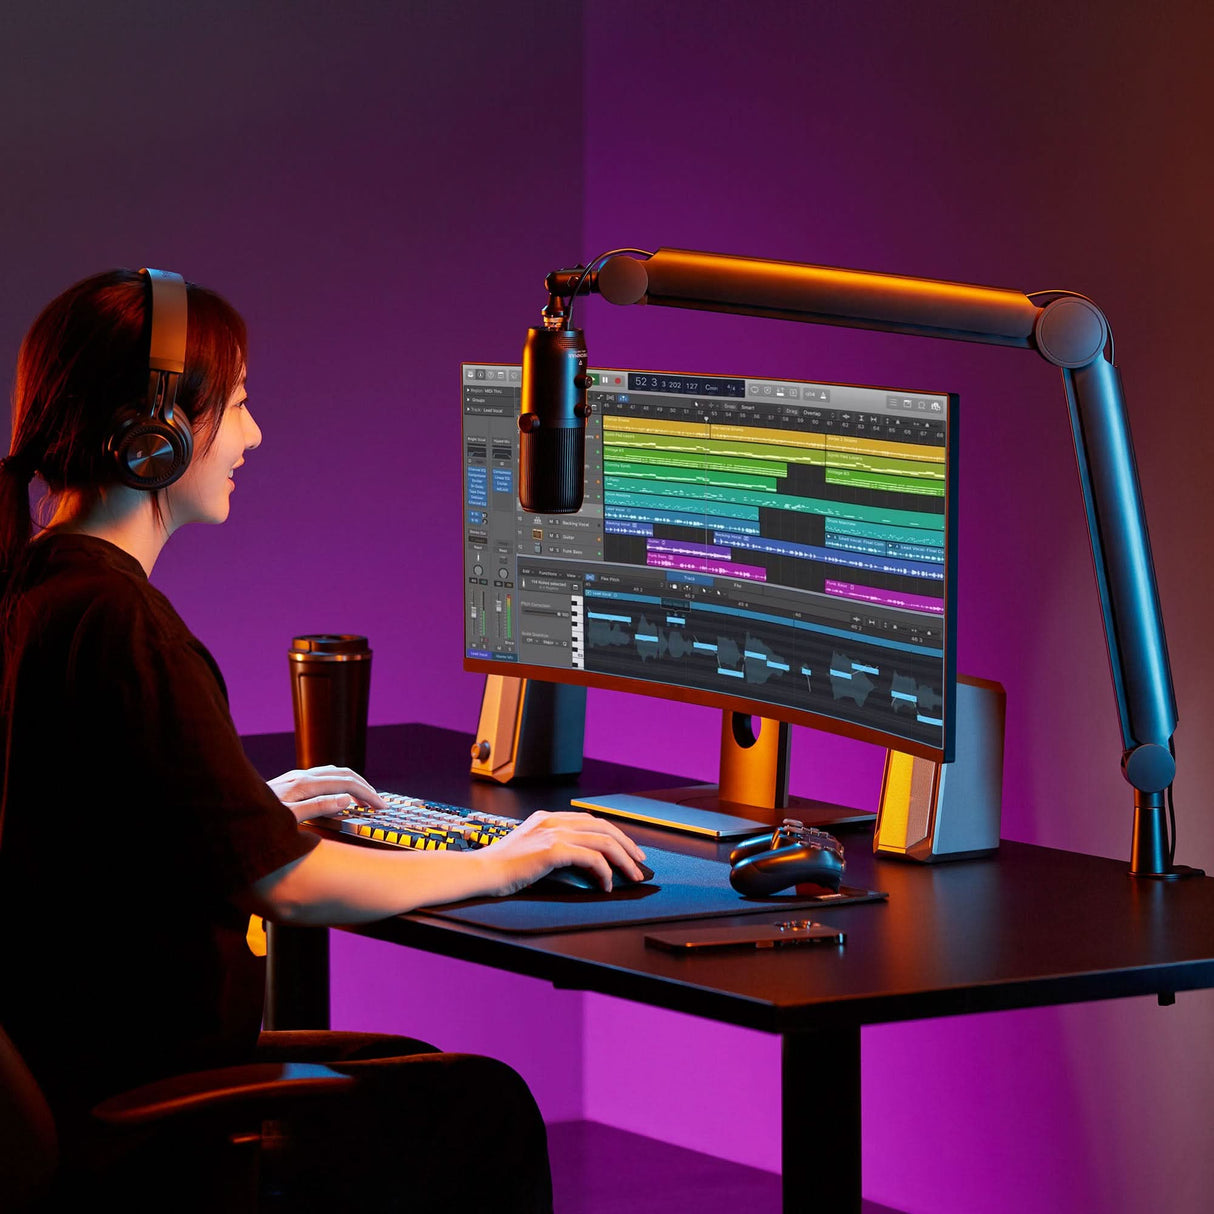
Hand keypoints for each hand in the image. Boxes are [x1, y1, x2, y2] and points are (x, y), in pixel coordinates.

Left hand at [268, 766, 388, 822]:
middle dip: (365, 787)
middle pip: (343, 774)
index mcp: (304, 784)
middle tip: (379, 803)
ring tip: (364, 797)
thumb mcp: (288, 820)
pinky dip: (338, 781)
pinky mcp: (290, 781)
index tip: (381, 807)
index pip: (346, 784)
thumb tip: (347, 799)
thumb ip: (318, 807)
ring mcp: (295, 776)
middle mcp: (301, 776)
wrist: (227, 813)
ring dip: (353, 782)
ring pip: (333, 771)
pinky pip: (322, 775)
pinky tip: (338, 792)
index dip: (366, 794)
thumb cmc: (256, 823)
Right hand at [478, 810, 646, 894]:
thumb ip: (552, 847)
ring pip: (603, 841)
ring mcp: (554, 833)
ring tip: (633, 875)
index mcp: (548, 817)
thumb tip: (583, 863)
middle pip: (604, 827)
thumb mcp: (529, 848)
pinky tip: (606, 886)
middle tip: (640, 862)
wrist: (481, 872)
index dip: (614, 834)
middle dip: (627, 845)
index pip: (591, 820)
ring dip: (623, 860)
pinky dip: (604, 872)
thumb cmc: (502, 867)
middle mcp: (553, 820)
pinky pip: (592, 858)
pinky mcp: (553, 850)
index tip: (627, 849)